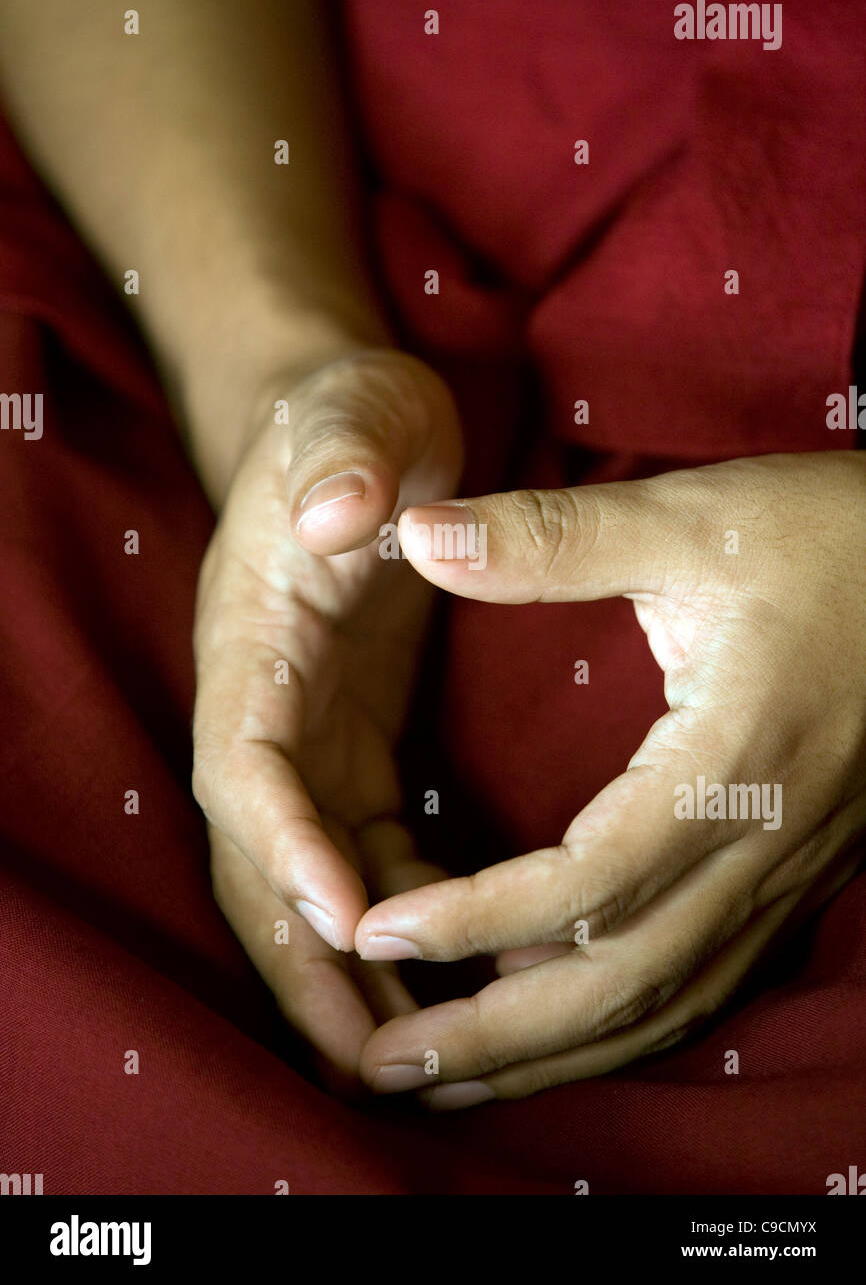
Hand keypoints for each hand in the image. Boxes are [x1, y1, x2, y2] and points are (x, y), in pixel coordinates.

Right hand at [191, 348, 461, 1086]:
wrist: (357, 430)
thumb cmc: (352, 418)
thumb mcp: (354, 414)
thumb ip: (339, 457)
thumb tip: (336, 515)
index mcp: (253, 639)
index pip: (245, 766)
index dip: (284, 847)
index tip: (350, 921)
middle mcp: (266, 704)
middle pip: (261, 858)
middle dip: (304, 960)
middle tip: (371, 1059)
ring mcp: (308, 731)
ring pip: (312, 874)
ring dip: (351, 968)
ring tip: (415, 1054)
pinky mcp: (354, 742)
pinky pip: (364, 849)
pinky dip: (396, 914)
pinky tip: (449, 966)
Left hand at [355, 452, 865, 1106]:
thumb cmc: (833, 540)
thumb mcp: (690, 519)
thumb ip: (551, 538)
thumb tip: (417, 534)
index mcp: (729, 761)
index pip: (586, 881)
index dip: (473, 919)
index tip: (376, 930)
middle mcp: (763, 842)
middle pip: (623, 981)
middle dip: (497, 1037)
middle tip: (385, 1062)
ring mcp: (790, 870)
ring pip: (668, 1001)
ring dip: (555, 1052)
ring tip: (451, 1075)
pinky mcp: (798, 870)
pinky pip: (708, 981)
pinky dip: (625, 1022)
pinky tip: (565, 1028)